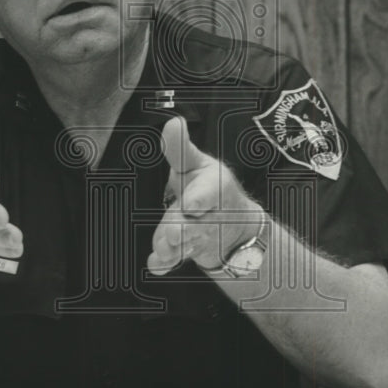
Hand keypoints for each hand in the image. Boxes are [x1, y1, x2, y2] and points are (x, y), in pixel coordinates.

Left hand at [147, 116, 259, 274]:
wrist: (232, 226)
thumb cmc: (208, 188)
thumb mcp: (195, 165)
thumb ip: (180, 149)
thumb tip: (173, 122)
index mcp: (213, 190)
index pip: (208, 194)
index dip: (200, 199)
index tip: (191, 204)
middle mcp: (207, 217)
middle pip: (194, 225)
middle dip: (182, 229)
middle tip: (172, 234)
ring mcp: (196, 237)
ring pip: (185, 244)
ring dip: (173, 248)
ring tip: (163, 248)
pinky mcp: (184, 252)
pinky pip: (174, 261)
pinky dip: (163, 264)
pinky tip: (154, 265)